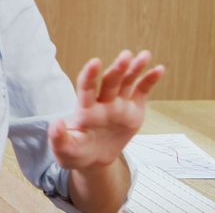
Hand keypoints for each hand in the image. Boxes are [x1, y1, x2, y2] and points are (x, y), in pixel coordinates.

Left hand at [49, 50, 164, 170]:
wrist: (94, 158)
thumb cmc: (77, 152)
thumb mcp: (65, 150)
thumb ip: (59, 139)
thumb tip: (56, 123)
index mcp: (85, 110)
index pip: (86, 88)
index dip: (90, 75)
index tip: (94, 62)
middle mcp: (102, 103)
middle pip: (110, 82)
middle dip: (118, 69)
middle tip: (126, 55)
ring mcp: (119, 104)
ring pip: (127, 82)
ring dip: (135, 68)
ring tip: (144, 55)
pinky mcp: (133, 109)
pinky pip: (142, 92)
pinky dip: (149, 80)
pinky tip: (159, 69)